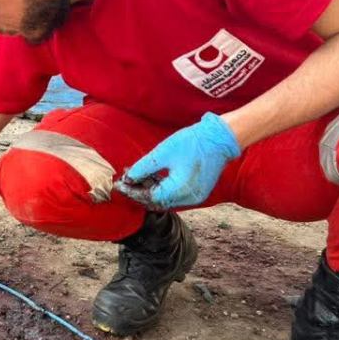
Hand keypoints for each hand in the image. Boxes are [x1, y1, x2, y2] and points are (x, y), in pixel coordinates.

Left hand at [115, 112, 240, 208]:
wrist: (219, 137)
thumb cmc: (192, 142)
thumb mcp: (162, 152)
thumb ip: (143, 168)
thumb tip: (128, 178)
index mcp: (180, 189)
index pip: (149, 197)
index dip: (132, 192)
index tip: (118, 185)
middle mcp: (188, 198)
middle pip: (157, 202)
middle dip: (138, 193)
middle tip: (124, 182)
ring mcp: (195, 196)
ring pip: (165, 199)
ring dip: (149, 190)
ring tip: (135, 176)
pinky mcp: (197, 191)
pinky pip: (174, 195)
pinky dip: (161, 188)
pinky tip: (150, 177)